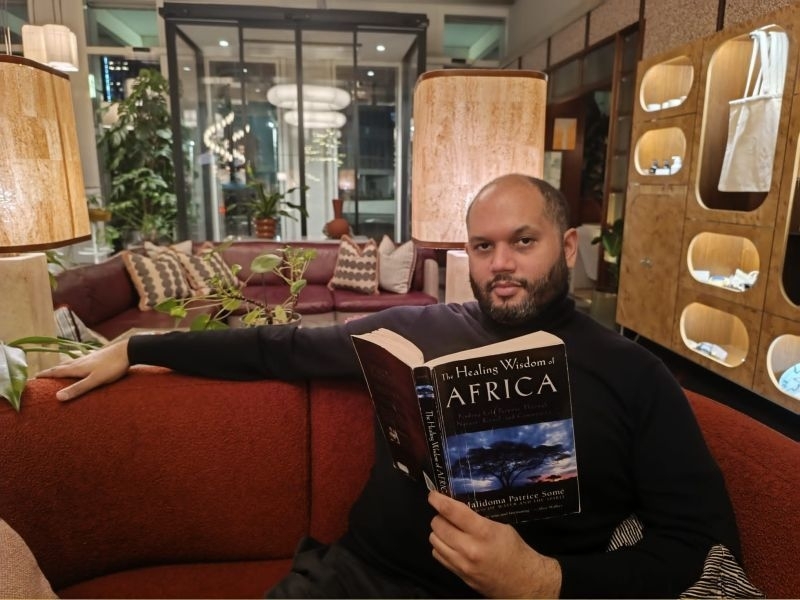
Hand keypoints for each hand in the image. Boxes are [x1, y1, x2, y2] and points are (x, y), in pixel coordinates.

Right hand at [36, 339, 130, 400]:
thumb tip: (58, 398)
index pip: (57, 371)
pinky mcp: (98, 356)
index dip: (45, 375)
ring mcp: (89, 358)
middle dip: (51, 371)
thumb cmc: (113, 366)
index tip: (33, 377)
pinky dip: (74, 364)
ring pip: (71, 362)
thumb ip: (78, 389)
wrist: (128, 350)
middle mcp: (80, 361)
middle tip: (41, 374)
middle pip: (62, 366)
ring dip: (62, 366)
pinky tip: (80, 364)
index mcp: (77, 367)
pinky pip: (81, 361)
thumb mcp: (95, 380)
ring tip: (57, 369)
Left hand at [428, 491, 561, 598]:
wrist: (523, 582)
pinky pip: (438, 556)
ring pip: (434, 540)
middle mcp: (470, 549)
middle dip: (439, 516)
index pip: (452, 511)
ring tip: (449, 529)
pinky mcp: (459, 575)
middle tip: (446, 515)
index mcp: (483, 532)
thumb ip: (478, 518)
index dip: (438, 500)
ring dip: (438, 532)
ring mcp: (462, 564)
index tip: (433, 495)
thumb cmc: (514, 550)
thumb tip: (458, 507)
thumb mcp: (501, 527)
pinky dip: (440, 547)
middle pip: (438, 525)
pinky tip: (450, 544)